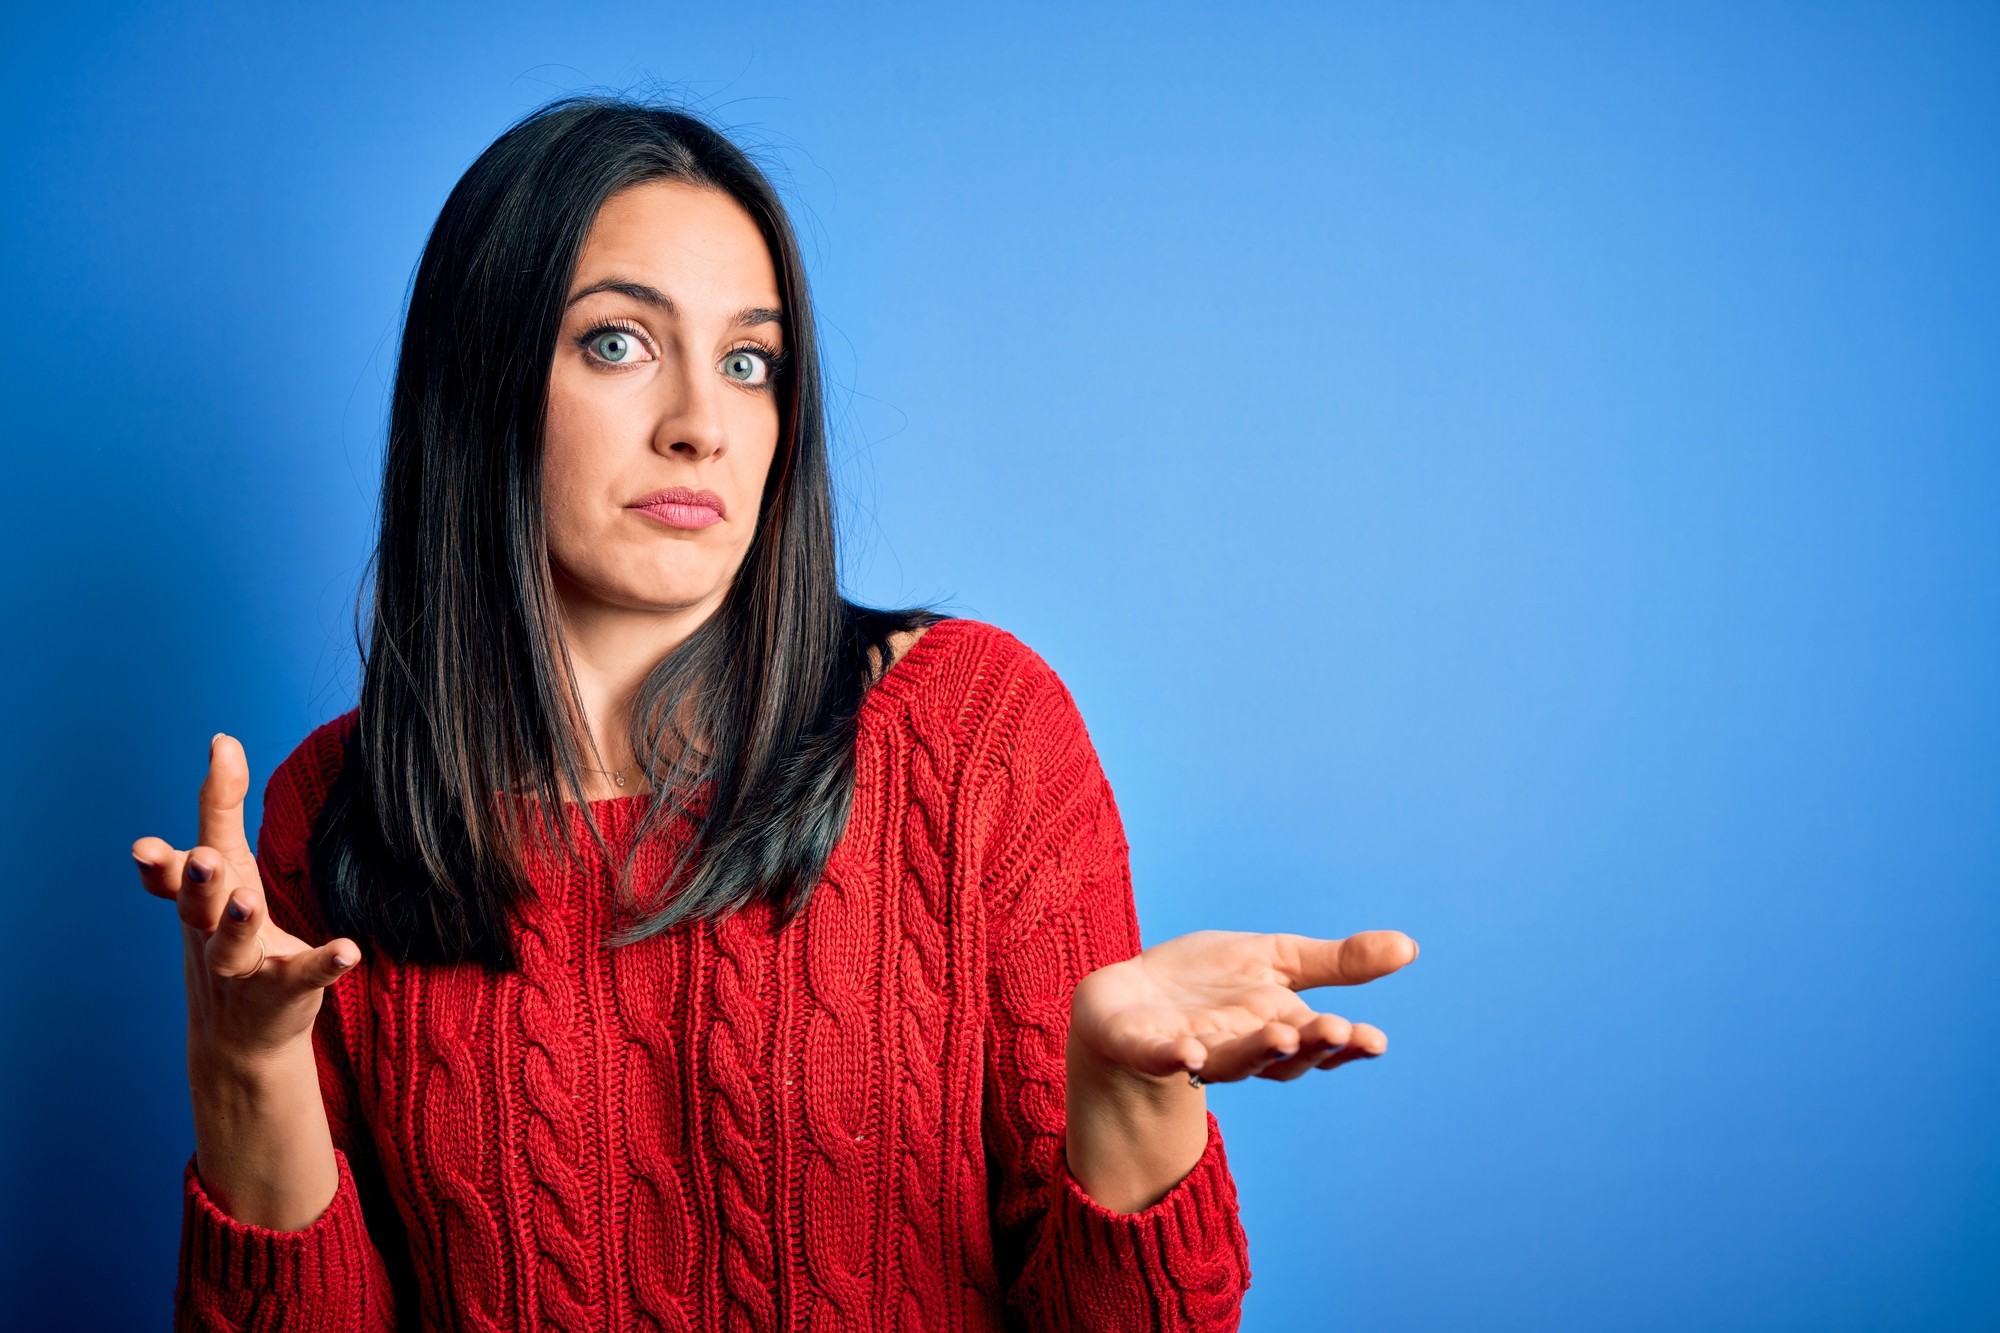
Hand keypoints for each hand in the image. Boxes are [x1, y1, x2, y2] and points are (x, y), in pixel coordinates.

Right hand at [132, 734, 360, 1064]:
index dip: (166, 849)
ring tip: (248, 901)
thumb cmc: (231, 935)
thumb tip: (222, 740)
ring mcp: (243, 968)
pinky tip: (348, 951)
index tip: (154, 831)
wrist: (239, 1037)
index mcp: (199, 900)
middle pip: (195, 907)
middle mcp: (211, 933)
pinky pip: (302, 978)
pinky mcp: (282, 993)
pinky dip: (324, 964)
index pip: (180, 866)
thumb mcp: (225, 872)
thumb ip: (221, 811)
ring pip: (231, 949)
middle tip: (201, 858)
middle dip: (196, 882)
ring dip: (238, 925)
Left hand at [1069, 929, 1417, 1084]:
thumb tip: (1410, 948)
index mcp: (1277, 1026)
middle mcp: (1241, 1047)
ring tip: (1280, 1036)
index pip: (1319, 1042)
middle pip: (1281, 1057)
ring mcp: (1194, 1049)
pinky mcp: (1144, 1047)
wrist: (1129, 994)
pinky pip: (1160, 1058)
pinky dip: (1176, 1057)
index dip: (1345, 1045)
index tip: (1374, 1040)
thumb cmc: (1208, 983)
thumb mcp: (1276, 960)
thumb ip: (1336, 963)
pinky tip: (1189, 1053)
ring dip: (1256, 1051)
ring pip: (1231, 1060)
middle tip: (1334, 1030)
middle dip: (1308, 1045)